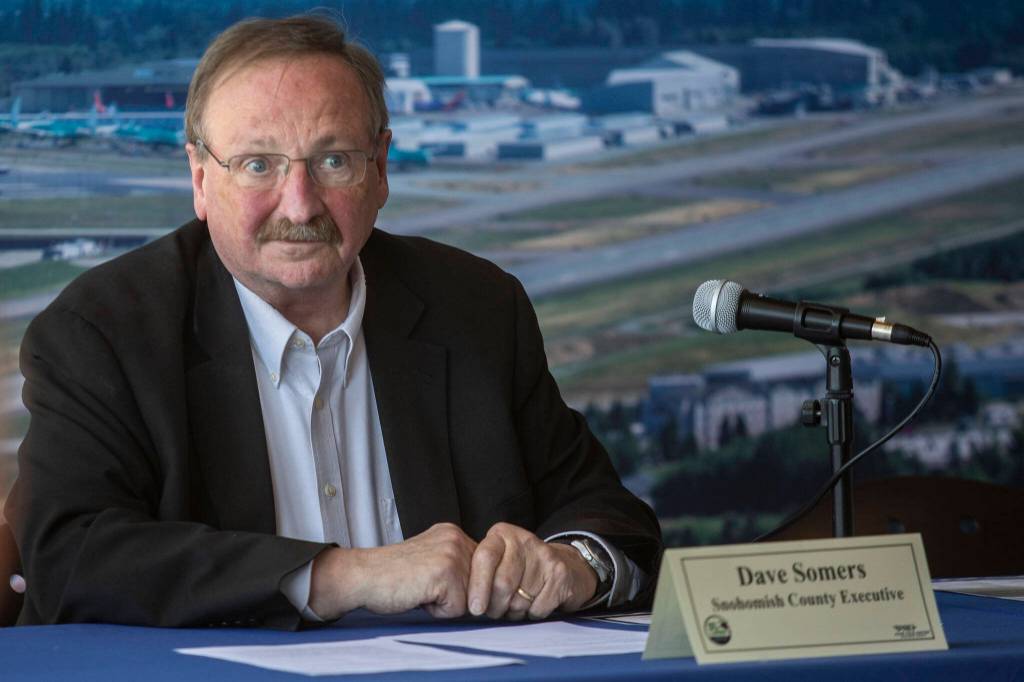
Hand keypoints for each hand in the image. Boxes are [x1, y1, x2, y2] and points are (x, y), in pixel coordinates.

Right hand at [309, 522, 476, 619]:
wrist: (362, 576)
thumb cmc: (392, 576)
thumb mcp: (432, 561)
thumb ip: (458, 567)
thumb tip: (486, 594)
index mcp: (453, 533)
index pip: (483, 571)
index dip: (463, 587)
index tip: (434, 583)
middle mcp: (456, 538)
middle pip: (481, 586)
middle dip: (455, 596)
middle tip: (424, 585)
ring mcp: (452, 553)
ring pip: (471, 599)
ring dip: (446, 604)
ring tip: (421, 590)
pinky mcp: (445, 573)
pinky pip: (457, 609)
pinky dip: (437, 612)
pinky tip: (418, 595)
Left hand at [468, 522, 597, 620]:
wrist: (566, 566)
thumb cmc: (520, 569)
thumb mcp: (497, 560)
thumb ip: (479, 572)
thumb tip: (461, 601)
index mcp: (501, 535)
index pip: (484, 558)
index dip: (477, 585)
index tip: (475, 609)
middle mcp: (523, 540)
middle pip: (502, 583)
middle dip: (495, 606)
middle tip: (495, 612)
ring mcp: (543, 555)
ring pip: (519, 599)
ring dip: (514, 612)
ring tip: (516, 606)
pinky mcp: (559, 573)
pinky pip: (537, 607)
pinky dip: (532, 614)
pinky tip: (534, 604)